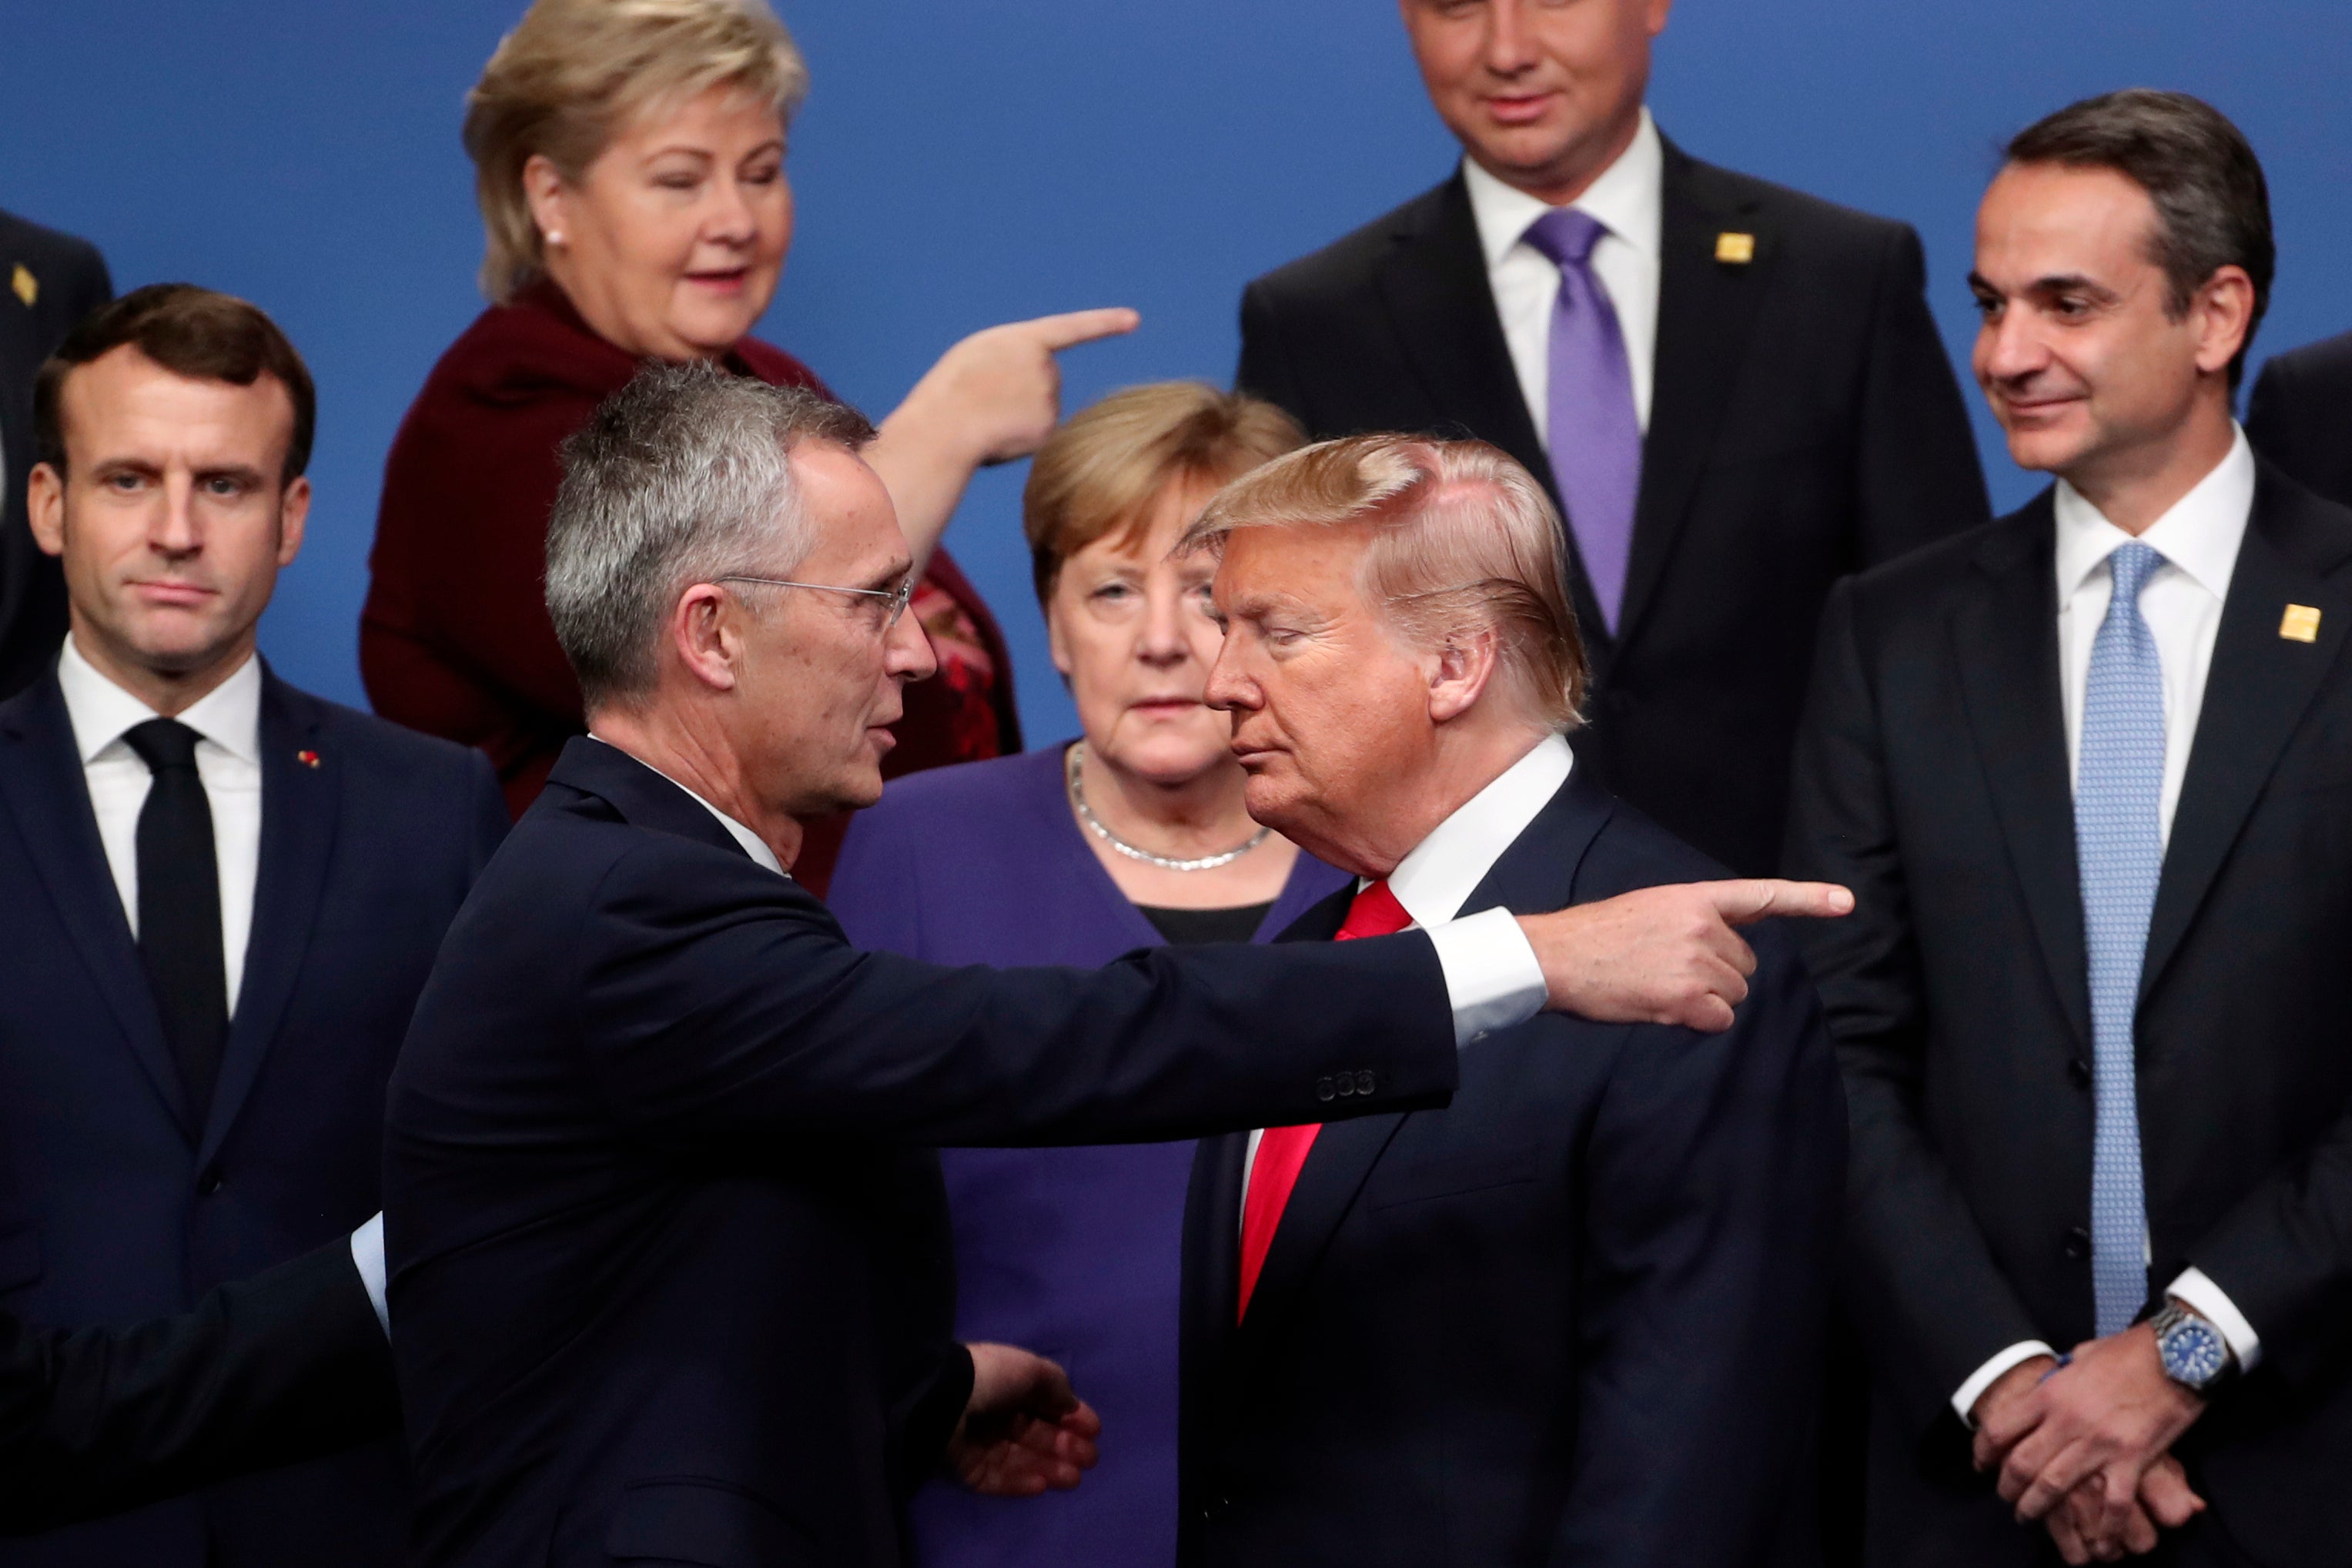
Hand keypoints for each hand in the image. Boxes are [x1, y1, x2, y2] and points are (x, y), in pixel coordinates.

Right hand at [864, 306, 1139, 564]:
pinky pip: (1039, 432)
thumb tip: (1033, 390)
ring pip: (1042, 408)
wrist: (947, 426)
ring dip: (1018, 415)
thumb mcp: (978, 356)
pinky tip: (998, 435)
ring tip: (987, 416)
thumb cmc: (952, 390)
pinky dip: (1020, 437)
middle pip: (1045, 378)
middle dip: (1022, 389)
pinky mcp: (1049, 428)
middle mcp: (1045, 366)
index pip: (1074, 329)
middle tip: (985, 398)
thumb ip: (1013, 359)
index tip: (1134, 320)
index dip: (1105, 324)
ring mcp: (1050, 397)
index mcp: (1025, 340)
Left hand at [944, 1342, 1101, 1497]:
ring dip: (1051, 1468)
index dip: (1072, 1417)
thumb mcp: (1031, 1369)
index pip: (1046, 1406)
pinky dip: (1022, 1482)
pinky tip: (1044, 1484)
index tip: (1095, 1430)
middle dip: (1066, 1446)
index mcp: (1010, 1387)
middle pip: (1038, 1436)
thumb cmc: (991, 1377)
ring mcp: (982, 1445)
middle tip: (1090, 1459)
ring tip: (1074, 1478)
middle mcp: (997, 1415)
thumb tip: (1072, 1406)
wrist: (943, 1399)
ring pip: (1023, 1461)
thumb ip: (1057, 1386)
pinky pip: (1000, 1479)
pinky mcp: (969, 1472)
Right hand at [1515, 879, 1853, 1030]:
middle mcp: (1703, 926)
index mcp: (1693, 898)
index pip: (1760, 896)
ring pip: (1734, 995)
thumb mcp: (1649, 909)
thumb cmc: (1595, 937)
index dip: (1808, 899)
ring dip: (1706, 1001)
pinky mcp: (1687, 997)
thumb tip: (1727, 950)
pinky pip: (1719, 1020)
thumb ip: (1693, 921)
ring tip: (1660, 987)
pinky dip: (1698, 1021)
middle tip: (1669, 971)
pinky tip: (1662, 1007)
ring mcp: (1697, 961)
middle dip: (1719, 975)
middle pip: (1746, 966)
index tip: (1846, 902)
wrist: (1555, 957)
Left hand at [1976, 1326, 2205, 1548]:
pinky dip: (2104, 1527)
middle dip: (2008, 1488)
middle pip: (2021, 1464)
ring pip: (2054, 1486)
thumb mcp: (2081, 1356)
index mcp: (2050, 1394)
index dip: (1983, 1451)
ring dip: (2037, 1508)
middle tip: (2008, 1499)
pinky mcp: (2132, 1460)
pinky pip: (2112, 1503)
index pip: (2000, 1429)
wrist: (2178, 1356)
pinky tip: (2099, 1543)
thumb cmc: (2129, 1352)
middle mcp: (2066, 1421)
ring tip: (2030, 1518)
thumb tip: (2052, 1383)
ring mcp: (2098, 1443)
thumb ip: (2062, 1376)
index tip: (1981, 1465)